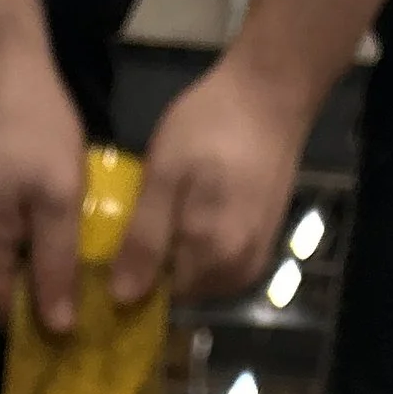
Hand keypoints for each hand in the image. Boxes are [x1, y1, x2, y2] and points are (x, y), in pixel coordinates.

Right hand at [0, 49, 87, 333]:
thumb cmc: (33, 126)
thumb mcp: (58, 198)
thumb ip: (57, 266)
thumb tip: (58, 330)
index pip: (9, 314)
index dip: (48, 321)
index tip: (89, 319)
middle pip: (1, 293)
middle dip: (42, 293)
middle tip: (88, 284)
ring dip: (33, 265)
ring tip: (70, 253)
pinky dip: (20, 242)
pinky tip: (47, 227)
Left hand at [111, 53, 310, 306]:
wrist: (270, 95)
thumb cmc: (210, 126)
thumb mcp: (164, 175)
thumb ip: (144, 239)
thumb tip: (123, 298)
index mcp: (212, 258)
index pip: (160, 298)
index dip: (137, 275)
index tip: (122, 243)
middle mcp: (239, 271)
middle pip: (183, 290)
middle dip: (161, 264)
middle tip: (147, 216)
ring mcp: (256, 259)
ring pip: (203, 276)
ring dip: (182, 253)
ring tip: (171, 209)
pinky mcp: (264, 242)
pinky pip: (223, 261)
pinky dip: (204, 244)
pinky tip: (195, 208)